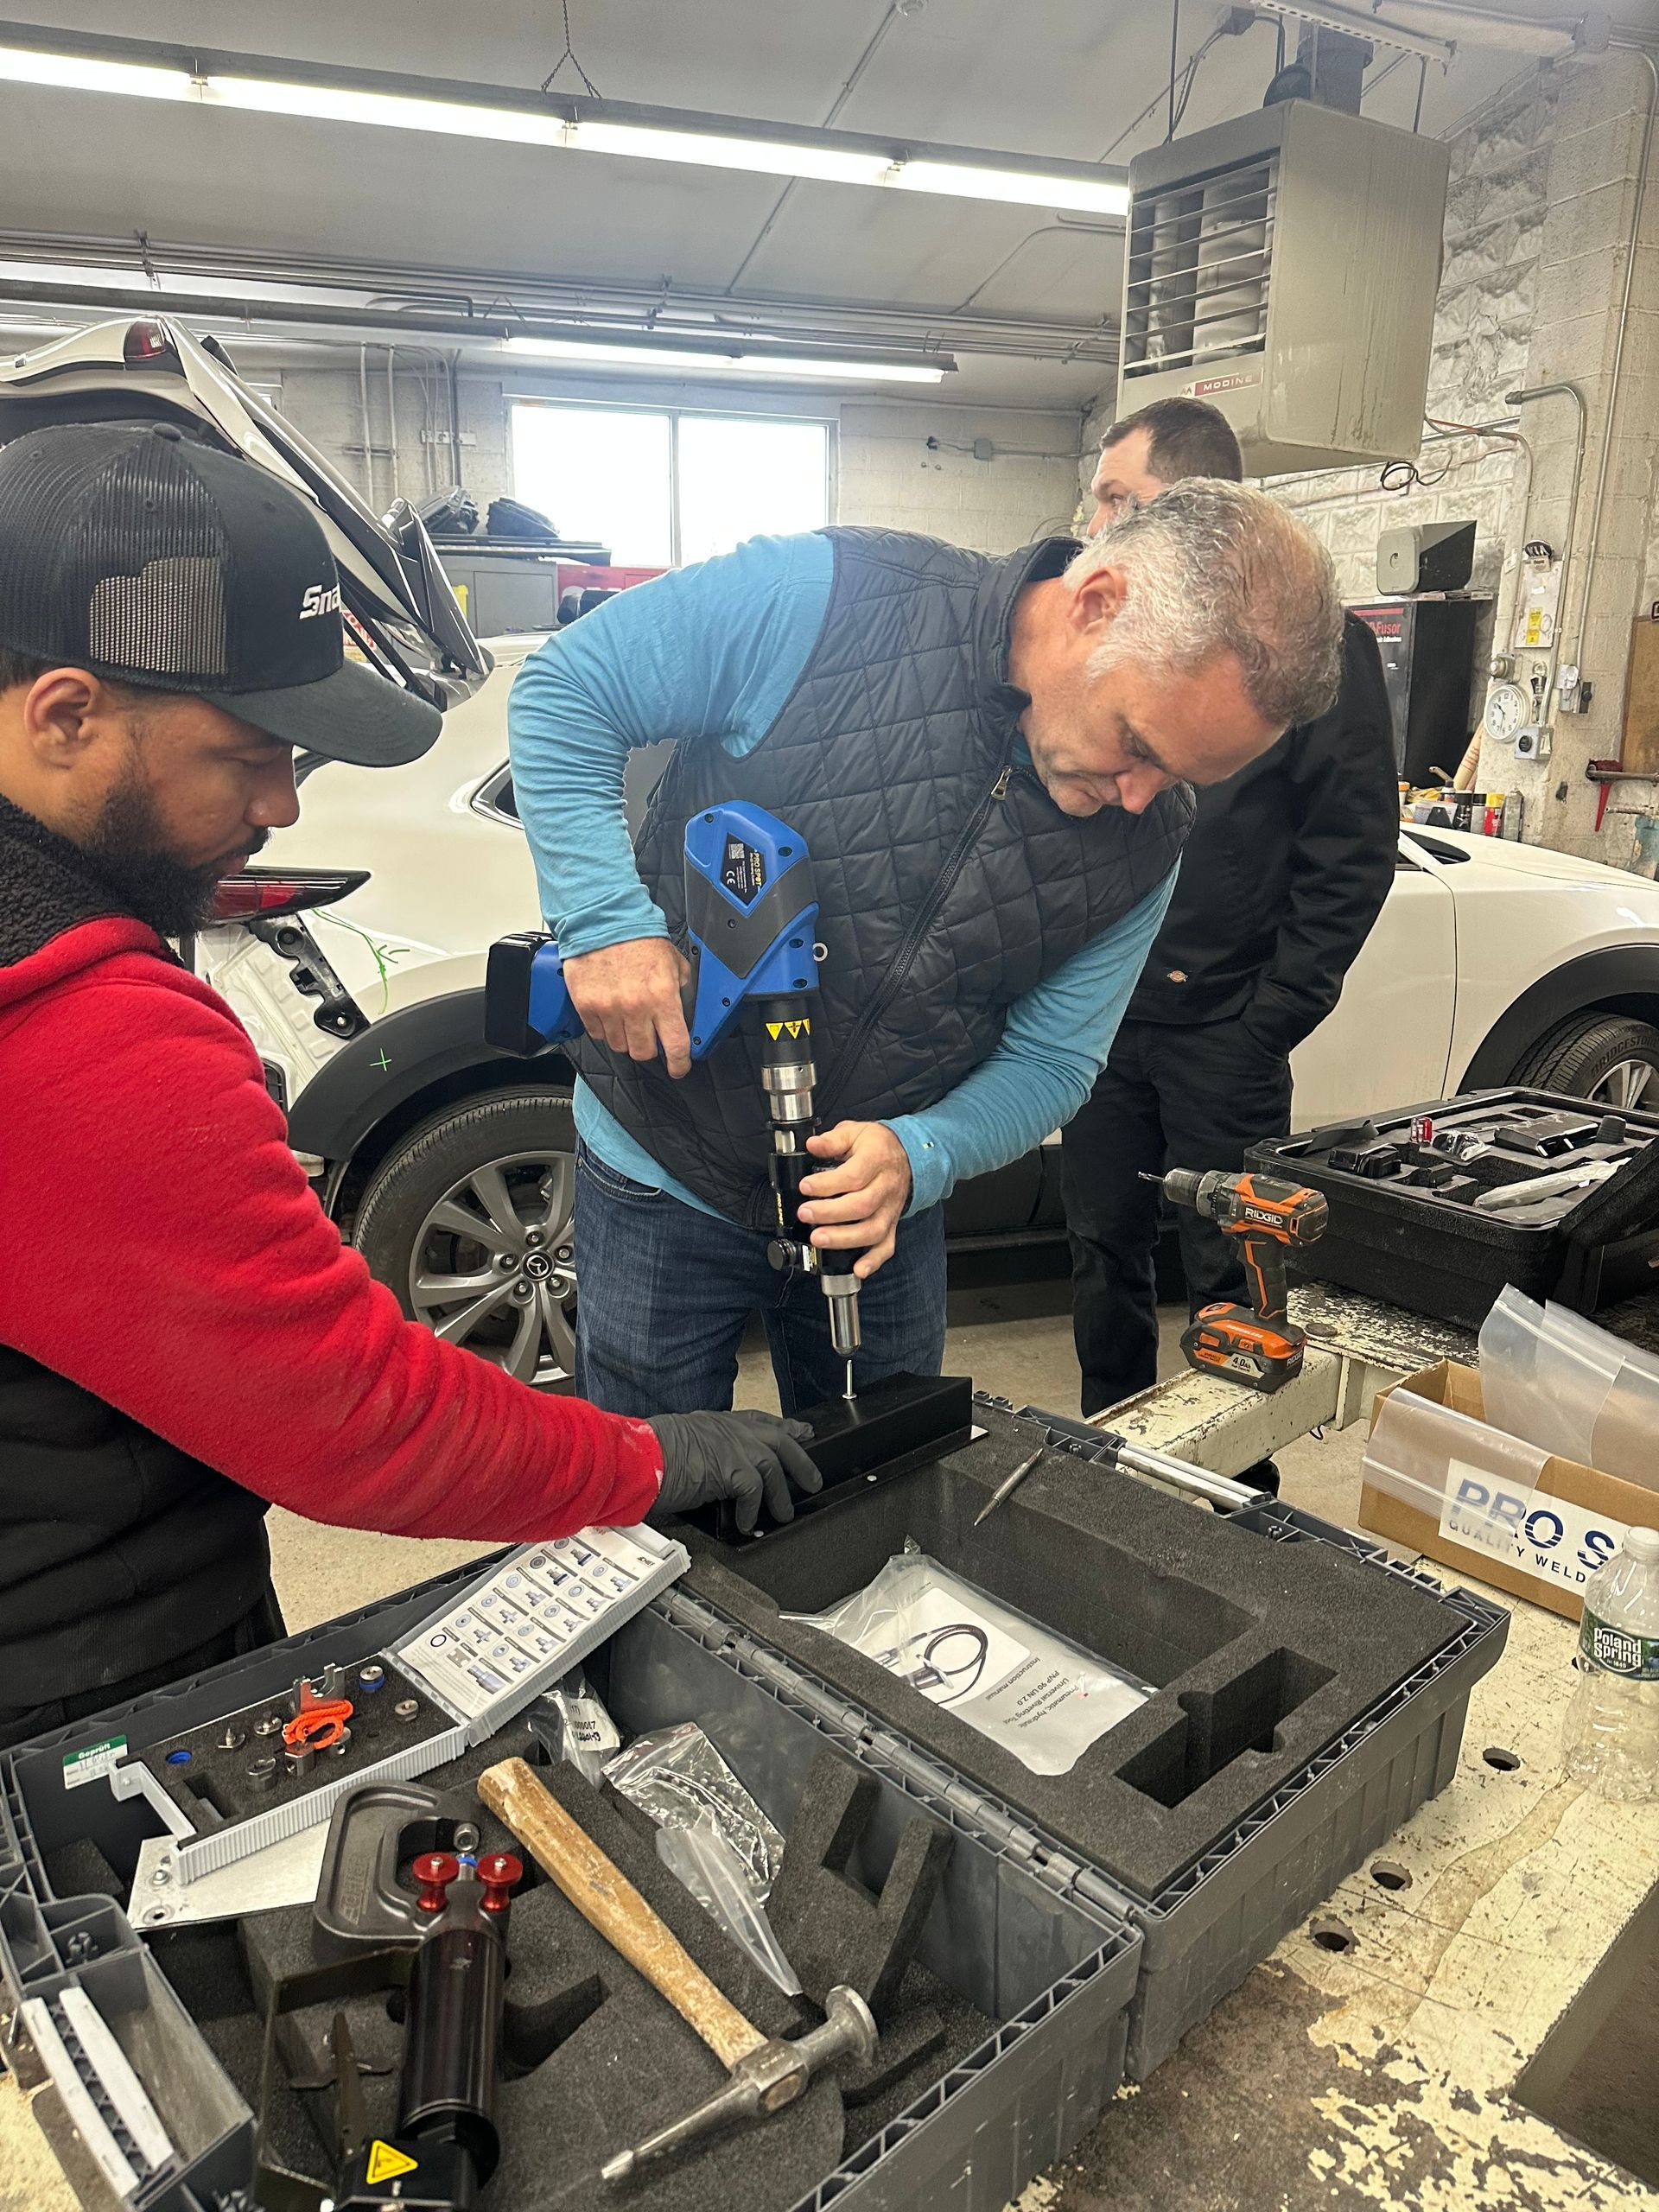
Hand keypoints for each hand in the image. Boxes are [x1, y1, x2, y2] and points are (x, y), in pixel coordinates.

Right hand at [562, 937, 692, 1076]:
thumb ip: (682, 992)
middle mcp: (635, 1007)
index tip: (679, 1068)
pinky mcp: (587, 1007)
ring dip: (626, 1037)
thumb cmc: (639, 940)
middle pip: (644, 1053)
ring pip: (620, 1046)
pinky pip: (598, 1034)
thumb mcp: (675, 964)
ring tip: (627, 1015)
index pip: (676, 1046)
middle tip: (649, 1032)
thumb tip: (686, 1016)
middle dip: (650, 1047)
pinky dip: (605, 1028)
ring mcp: (609, 1009)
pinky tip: (610, 1010)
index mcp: (662, 997)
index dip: (680, 1064)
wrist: (603, 922)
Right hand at [647, 1410, 822, 1533]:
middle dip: (800, 1460)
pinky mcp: (731, 1469)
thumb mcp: (683, 1440)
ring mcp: (733, 1447)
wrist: (641, 1457)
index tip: (801, 1432)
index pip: (761, 1421)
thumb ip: (708, 1448)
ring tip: (784, 1513)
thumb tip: (716, 1469)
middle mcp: (730, 1430)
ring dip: (780, 1494)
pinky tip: (747, 1522)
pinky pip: (754, 1492)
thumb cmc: (651, 1452)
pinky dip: (753, 1510)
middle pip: (779, 1440)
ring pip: (773, 1468)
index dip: (785, 1428)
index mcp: (719, 1422)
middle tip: (813, 1480)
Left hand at [798, 1120, 912, 1276]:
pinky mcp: (892, 1223)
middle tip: (806, 1213)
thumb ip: (832, 1140)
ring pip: (873, 1230)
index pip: (854, 1176)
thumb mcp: (855, 1132)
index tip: (805, 1187)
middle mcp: (887, 1187)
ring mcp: (890, 1208)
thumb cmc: (877, 1145)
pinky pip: (887, 1246)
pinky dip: (873, 1260)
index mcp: (877, 1160)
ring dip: (845, 1239)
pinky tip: (858, 1269)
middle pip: (862, 1206)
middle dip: (830, 1213)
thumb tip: (813, 1145)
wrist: (907, 1154)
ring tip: (819, 1239)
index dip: (828, 1184)